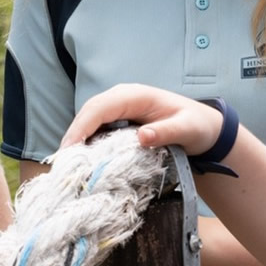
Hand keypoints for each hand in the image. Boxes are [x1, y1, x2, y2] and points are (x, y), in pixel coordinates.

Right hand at [60, 83, 222, 154]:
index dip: (81, 127)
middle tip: (61, 166)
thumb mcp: (186, 129)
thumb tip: (142, 137)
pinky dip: (86, 145)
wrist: (203, 128)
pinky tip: (82, 164)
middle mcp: (122, 99)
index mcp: (134, 96)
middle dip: (72, 137)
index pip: (99, 108)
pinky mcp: (118, 122)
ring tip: (67, 168)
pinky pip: (96, 130)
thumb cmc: (196, 125)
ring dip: (76, 142)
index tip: (69, 150)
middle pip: (88, 114)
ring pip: (88, 122)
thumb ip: (166, 132)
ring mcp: (118, 110)